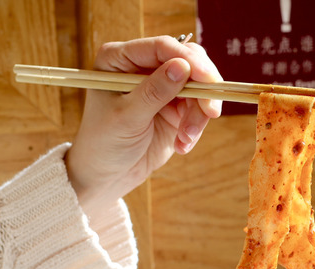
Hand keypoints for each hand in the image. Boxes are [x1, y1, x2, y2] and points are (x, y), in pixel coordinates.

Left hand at [66, 36, 222, 216]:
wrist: (107, 174)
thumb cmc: (105, 143)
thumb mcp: (127, 117)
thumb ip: (155, 91)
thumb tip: (182, 66)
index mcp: (120, 59)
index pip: (161, 47)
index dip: (188, 59)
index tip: (208, 79)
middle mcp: (142, 67)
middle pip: (188, 61)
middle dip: (202, 88)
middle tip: (210, 111)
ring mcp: (161, 86)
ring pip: (199, 87)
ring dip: (199, 114)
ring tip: (185, 138)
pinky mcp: (175, 106)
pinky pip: (199, 108)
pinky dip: (195, 127)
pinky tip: (182, 144)